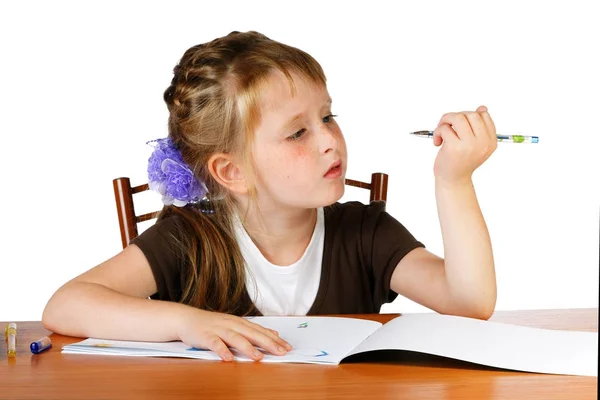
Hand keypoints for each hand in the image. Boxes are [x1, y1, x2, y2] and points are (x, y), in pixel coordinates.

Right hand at [177, 308, 292, 361]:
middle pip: (253, 334)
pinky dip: (222, 351)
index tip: (288, 347)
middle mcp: (232, 324)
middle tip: (282, 352)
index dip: (275, 340)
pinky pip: (215, 344)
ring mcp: (219, 330)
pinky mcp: (206, 336)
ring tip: (258, 357)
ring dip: (248, 348)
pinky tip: (228, 359)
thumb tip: (274, 334)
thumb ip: (253, 330)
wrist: (187, 318)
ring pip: (236, 338)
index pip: (261, 331)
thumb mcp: (235, 325)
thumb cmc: (212, 324)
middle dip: (268, 343)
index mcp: (240, 322)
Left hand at [432, 105, 496, 183]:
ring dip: (445, 121)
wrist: (453, 180)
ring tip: (441, 132)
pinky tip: (437, 142)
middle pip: (471, 114)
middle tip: (447, 127)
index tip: (459, 126)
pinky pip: (445, 128)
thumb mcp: (475, 145)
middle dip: (456, 117)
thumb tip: (482, 108)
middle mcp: (483, 143)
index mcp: (490, 141)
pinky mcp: (454, 147)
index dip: (469, 116)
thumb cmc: (461, 161)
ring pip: (458, 117)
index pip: (484, 116)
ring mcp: (469, 145)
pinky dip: (437, 132)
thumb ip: (479, 128)